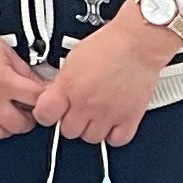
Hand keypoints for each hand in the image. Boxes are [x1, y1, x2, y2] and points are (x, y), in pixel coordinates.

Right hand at [0, 13, 46, 140]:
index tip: (46, 97)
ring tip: (11, 113)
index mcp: (3, 81)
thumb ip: (25, 71)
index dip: (46, 99)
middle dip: (30, 117)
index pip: (37, 101)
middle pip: (21, 125)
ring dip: (9, 126)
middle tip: (29, 107)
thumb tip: (39, 84)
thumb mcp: (7, 50)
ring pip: (0, 133)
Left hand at [39, 7, 177, 148]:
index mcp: (69, 87)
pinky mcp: (129, 118)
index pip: (44, 115)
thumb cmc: (108, 45)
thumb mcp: (72, 60)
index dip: (46, 114)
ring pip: (91, 138)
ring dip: (92, 128)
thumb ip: (62, 84)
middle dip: (71, 121)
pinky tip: (112, 122)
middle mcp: (87, 103)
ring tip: (96, 113)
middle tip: (77, 110)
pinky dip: (113, 135)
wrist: (137, 43)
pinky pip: (116, 140)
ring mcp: (108, 113)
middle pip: (68, 131)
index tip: (51, 112)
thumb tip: (55, 98)